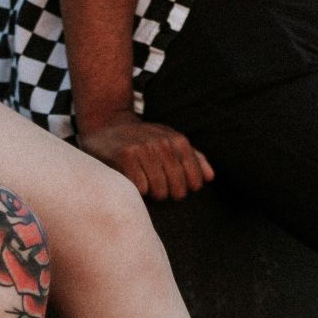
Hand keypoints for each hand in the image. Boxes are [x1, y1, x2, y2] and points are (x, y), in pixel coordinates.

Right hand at [77, 112, 213, 200]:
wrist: (107, 124)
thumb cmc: (142, 139)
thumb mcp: (170, 141)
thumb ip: (194, 158)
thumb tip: (210, 177)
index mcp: (178, 140)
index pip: (195, 182)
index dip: (185, 188)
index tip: (174, 184)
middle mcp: (162, 143)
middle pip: (177, 189)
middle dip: (168, 193)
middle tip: (157, 186)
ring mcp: (143, 149)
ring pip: (159, 191)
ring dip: (151, 194)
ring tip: (145, 184)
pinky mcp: (124, 156)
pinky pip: (140, 188)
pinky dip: (137, 190)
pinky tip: (131, 180)